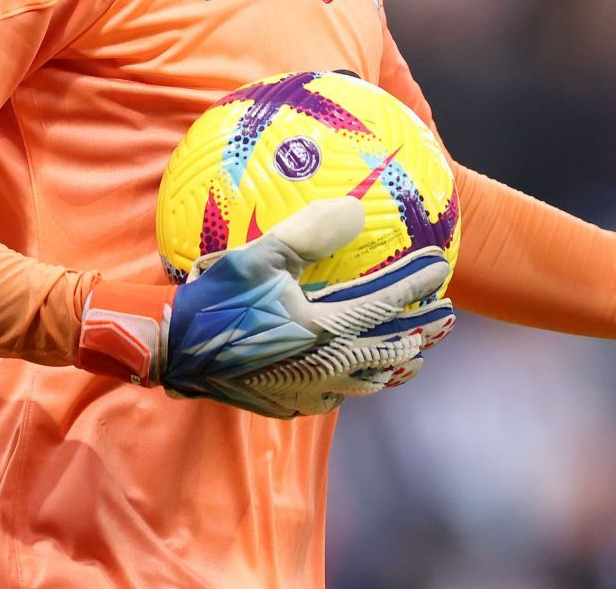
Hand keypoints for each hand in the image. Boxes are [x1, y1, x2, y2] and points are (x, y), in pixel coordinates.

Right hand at [76, 197, 450, 417]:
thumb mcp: (260, 255)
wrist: (168, 351)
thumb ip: (311, 232)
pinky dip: (357, 386)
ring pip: (368, 383)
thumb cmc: (213, 299)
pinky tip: (355, 381)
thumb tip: (356, 210)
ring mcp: (306, 394)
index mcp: (325, 331)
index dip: (417, 285)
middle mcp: (325, 369)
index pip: (387, 306)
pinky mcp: (286, 406)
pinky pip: (336, 399)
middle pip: (391, 353)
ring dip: (396, 366)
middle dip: (423, 333)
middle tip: (447, 318)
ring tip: (415, 356)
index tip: (441, 266)